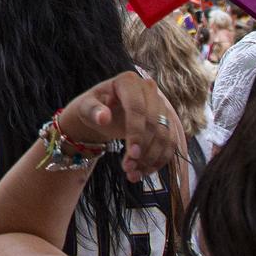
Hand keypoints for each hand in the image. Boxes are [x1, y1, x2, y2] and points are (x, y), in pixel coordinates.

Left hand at [56, 72, 181, 181]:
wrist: (102, 113)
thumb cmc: (92, 107)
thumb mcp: (85, 108)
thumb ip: (93, 111)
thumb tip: (103, 117)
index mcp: (128, 81)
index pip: (137, 108)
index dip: (137, 132)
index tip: (131, 154)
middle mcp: (148, 89)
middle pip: (154, 123)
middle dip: (143, 150)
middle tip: (128, 168)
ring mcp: (160, 104)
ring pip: (164, 135)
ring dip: (151, 158)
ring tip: (133, 174)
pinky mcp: (165, 120)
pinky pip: (170, 142)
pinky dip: (159, 160)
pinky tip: (144, 172)